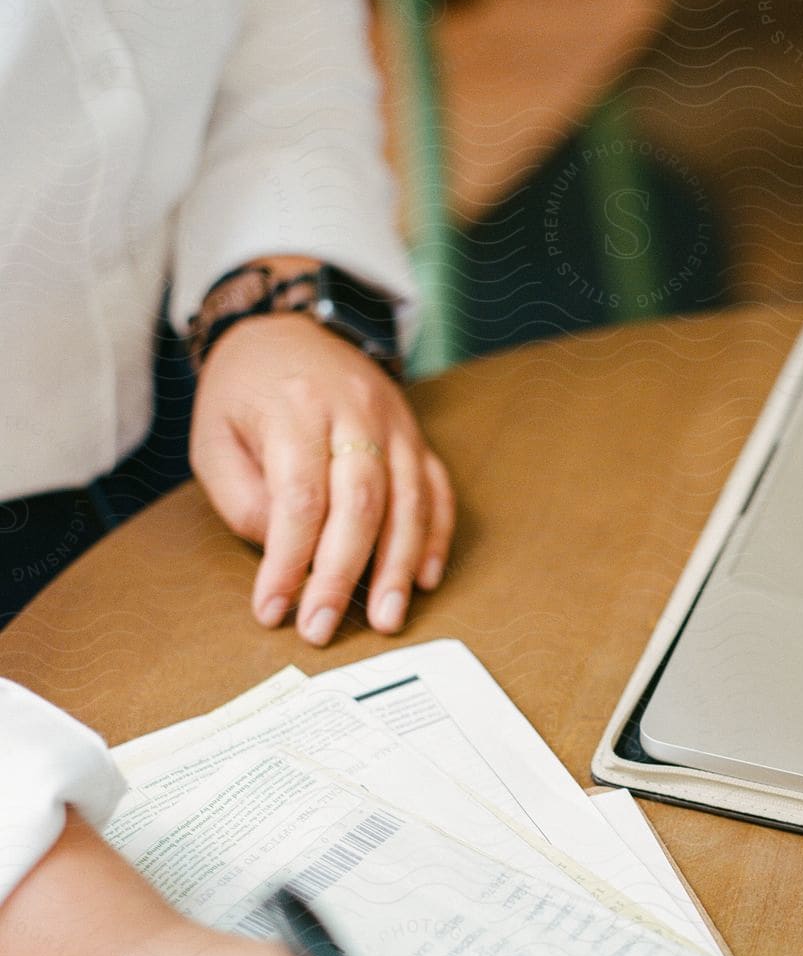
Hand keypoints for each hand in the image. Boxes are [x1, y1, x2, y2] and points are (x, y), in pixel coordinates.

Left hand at [189, 302, 454, 645]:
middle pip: (360, 503)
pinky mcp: (416, 436)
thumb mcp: (214, 439)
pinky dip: (435, 538)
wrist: (290, 327)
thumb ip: (244, 499)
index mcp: (294, 408)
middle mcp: (353, 412)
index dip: (290, 561)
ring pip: (408, 501)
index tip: (274, 610)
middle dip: (343, 575)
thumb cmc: (245, 392)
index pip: (299, 498)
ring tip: (385, 618)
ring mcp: (394, 423)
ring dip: (398, 567)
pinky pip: (436, 491)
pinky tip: (424, 579)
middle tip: (324, 628)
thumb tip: (287, 554)